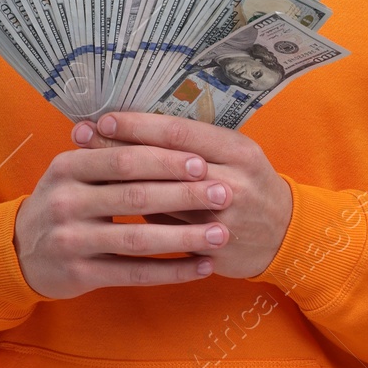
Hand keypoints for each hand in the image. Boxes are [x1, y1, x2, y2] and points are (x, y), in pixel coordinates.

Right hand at [12, 127, 229, 298]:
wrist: (19, 250)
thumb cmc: (60, 204)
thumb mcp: (70, 173)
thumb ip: (107, 155)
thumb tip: (164, 131)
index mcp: (67, 167)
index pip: (123, 159)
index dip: (165, 160)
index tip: (203, 162)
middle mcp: (66, 202)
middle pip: (134, 196)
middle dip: (184, 194)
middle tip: (223, 193)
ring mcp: (71, 240)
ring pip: (137, 239)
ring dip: (184, 237)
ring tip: (221, 234)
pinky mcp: (80, 274)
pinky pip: (133, 274)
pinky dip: (171, 271)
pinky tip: (201, 267)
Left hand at [75, 112, 292, 278]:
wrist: (287, 236)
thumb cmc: (248, 184)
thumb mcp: (232, 154)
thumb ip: (191, 145)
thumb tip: (131, 128)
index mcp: (237, 151)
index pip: (179, 132)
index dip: (137, 125)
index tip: (103, 118)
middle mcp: (233, 183)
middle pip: (164, 163)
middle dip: (118, 149)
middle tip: (80, 137)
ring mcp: (225, 220)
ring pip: (161, 201)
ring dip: (119, 185)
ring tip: (85, 174)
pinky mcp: (214, 249)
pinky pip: (167, 235)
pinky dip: (136, 221)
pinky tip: (108, 213)